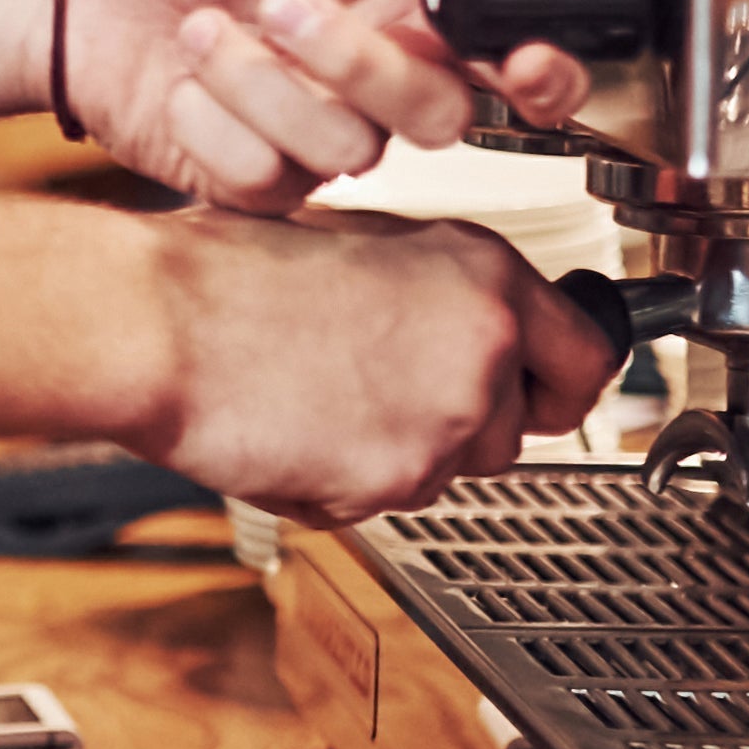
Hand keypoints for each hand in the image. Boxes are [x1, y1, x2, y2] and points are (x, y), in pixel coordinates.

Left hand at [72, 0, 601, 209]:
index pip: (511, 58)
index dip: (539, 74)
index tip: (523, 62)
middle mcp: (371, 71)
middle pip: (438, 116)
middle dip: (358, 62)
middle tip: (281, 0)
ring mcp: (313, 130)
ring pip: (351, 152)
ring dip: (264, 84)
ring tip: (205, 24)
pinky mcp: (253, 175)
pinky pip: (269, 177)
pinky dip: (215, 122)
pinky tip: (183, 78)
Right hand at [137, 211, 618, 524]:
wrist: (159, 324)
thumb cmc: (227, 274)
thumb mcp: (362, 244)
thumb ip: (439, 289)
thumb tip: (464, 326)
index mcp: (484, 274)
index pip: (589, 357)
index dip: (556, 386)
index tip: (538, 396)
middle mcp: (483, 346)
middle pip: (516, 432)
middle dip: (458, 428)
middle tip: (380, 397)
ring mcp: (444, 421)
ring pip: (449, 473)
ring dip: (397, 457)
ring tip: (319, 403)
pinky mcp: (393, 480)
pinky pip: (384, 504)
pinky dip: (341, 485)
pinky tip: (291, 433)